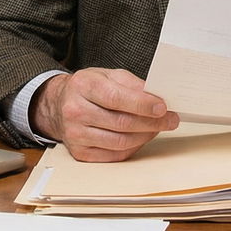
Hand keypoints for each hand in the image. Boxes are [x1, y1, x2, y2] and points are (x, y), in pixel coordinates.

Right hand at [29, 68, 179, 161]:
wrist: (59, 104)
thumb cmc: (88, 89)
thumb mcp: (107, 75)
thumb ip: (132, 84)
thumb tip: (157, 97)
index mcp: (82, 86)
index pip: (115, 97)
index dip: (142, 104)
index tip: (162, 107)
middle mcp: (75, 111)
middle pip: (121, 122)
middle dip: (151, 122)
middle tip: (170, 120)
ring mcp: (75, 134)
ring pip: (120, 141)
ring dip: (145, 136)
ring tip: (157, 128)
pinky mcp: (79, 153)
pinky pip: (114, 155)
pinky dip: (133, 147)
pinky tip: (141, 138)